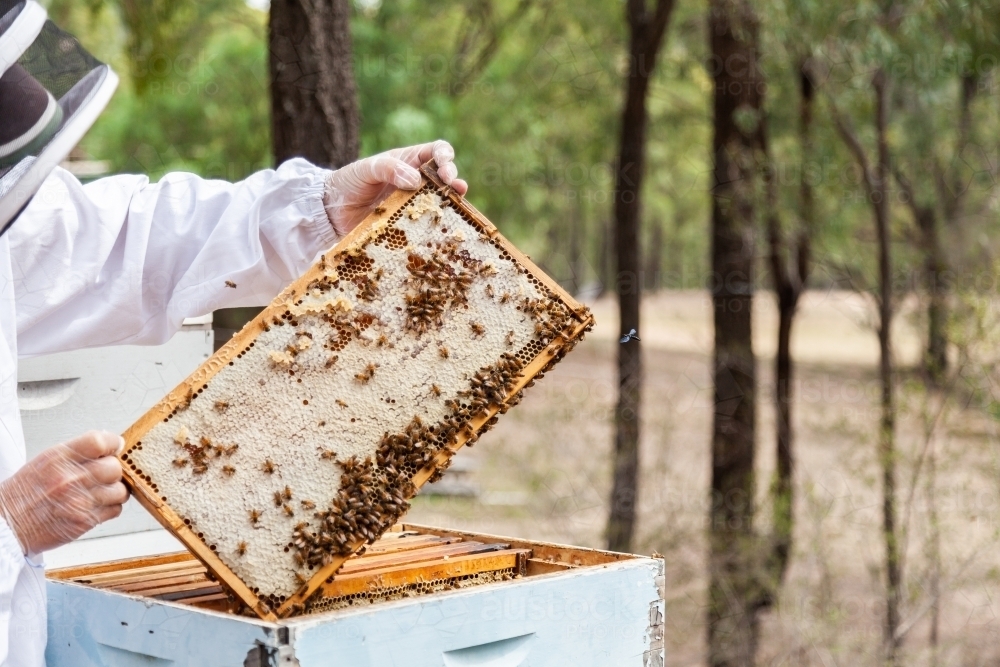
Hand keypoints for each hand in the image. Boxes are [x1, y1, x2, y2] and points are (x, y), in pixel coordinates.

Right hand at [0, 431, 127, 553]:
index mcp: (59, 458)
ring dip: (114, 491)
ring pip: (120, 490)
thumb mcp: (46, 461)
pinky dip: (110, 508)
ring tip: (101, 492)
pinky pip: (115, 510)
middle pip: (115, 467)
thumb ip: (78, 452)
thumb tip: (109, 444)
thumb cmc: (25, 493)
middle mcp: (70, 478)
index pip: (100, 441)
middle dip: (113, 470)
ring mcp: (79, 501)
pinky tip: (96, 505)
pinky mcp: (85, 521)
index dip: (113, 443)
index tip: (115, 447)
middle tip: (104, 474)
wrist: (7, 524)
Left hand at [323, 140, 467, 236]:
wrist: (332, 213)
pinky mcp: (409, 223)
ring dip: (453, 200)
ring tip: (457, 202)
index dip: (445, 156)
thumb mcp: (365, 169)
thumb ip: (389, 168)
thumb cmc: (348, 183)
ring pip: (441, 199)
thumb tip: (416, 180)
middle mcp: (417, 180)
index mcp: (408, 161)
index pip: (436, 151)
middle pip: (445, 176)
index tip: (445, 170)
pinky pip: (428, 222)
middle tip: (452, 186)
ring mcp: (414, 203)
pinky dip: (439, 222)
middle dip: (453, 178)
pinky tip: (443, 225)